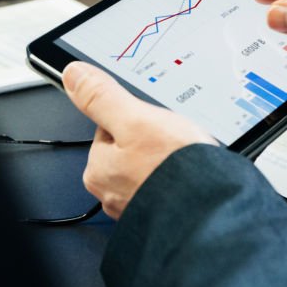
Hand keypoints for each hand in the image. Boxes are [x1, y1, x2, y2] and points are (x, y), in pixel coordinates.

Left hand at [63, 62, 216, 218]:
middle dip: (152, 141)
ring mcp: (137, 205)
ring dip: (167, 161)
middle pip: (130, 148)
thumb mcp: (136, 119)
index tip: (152, 121)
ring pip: (149, 167)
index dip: (135, 118)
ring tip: (185, 158)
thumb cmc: (173, 170)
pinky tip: (191, 175)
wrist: (213, 209)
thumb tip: (74, 75)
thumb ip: (102, 97)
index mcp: (98, 169)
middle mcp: (111, 193)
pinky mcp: (161, 212)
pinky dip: (177, 179)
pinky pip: (166, 186)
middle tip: (173, 141)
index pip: (109, 128)